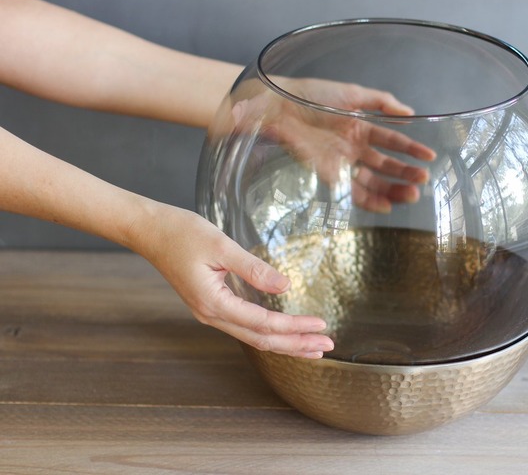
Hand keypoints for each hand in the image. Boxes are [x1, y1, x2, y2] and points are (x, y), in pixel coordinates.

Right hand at [132, 203, 334, 357]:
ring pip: (254, 337)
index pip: (264, 323)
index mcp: (214, 303)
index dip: (294, 327)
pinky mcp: (213, 305)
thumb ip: (254, 268)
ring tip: (313, 347)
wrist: (150, 230)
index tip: (321, 325)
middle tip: (327, 347)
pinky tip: (286, 333)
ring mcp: (211, 313)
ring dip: (285, 343)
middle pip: (261, 340)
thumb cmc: (182, 233)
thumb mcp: (221, 246)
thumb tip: (286, 286)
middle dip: (296, 345)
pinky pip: (246, 326)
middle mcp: (212, 315)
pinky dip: (270, 333)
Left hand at [227, 77, 435, 212]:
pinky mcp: (329, 176)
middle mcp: (355, 148)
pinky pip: (353, 193)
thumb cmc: (312, 96)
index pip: (393, 142)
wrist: (278, 108)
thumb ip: (381, 102)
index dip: (412, 150)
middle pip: (386, 165)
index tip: (430, 157)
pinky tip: (386, 206)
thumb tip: (410, 113)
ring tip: (412, 195)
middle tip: (423, 180)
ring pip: (374, 182)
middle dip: (405, 174)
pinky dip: (370, 201)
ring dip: (393, 190)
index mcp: (361, 127)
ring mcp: (343, 164)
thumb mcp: (352, 93)